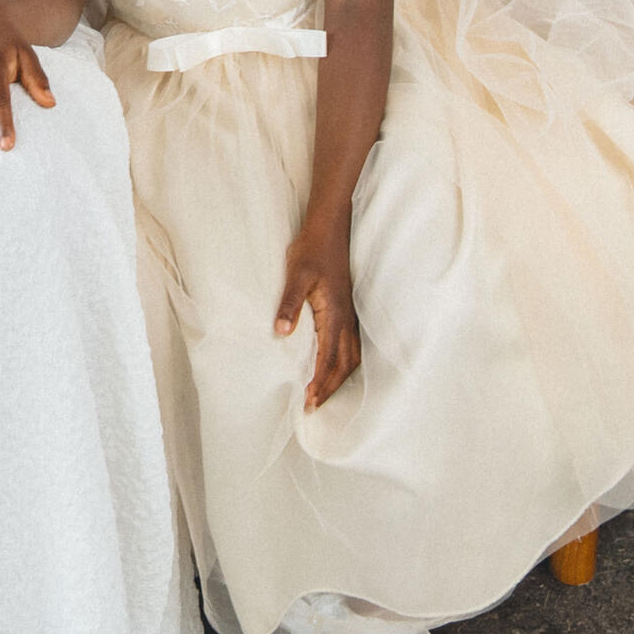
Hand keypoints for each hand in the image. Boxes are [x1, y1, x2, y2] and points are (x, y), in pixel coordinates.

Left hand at [275, 217, 360, 410]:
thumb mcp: (296, 274)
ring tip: (324, 392)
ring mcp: (349, 313)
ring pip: (351, 356)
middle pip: (344, 364)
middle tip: (314, 406)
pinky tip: (334, 365)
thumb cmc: (312, 249)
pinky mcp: (347, 307)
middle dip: (330, 388)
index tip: (309, 403)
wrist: (330, 227)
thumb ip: (289, 304)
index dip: (319, 383)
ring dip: (338, 377)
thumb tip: (282, 333)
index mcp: (335, 314)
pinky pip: (351, 344)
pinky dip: (343, 362)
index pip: (329, 359)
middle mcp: (346, 318)